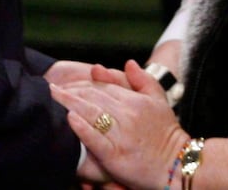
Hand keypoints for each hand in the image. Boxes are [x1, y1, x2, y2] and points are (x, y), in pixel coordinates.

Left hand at [53, 60, 188, 189]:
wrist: (177, 164)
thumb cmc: (166, 133)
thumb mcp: (159, 100)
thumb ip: (143, 80)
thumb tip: (128, 62)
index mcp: (135, 100)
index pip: (104, 86)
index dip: (82, 83)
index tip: (64, 82)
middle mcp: (128, 114)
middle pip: (94, 97)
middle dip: (70, 92)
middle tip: (50, 89)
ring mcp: (121, 134)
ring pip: (92, 114)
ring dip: (70, 104)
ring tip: (53, 99)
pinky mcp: (115, 155)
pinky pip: (96, 139)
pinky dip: (82, 128)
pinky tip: (69, 119)